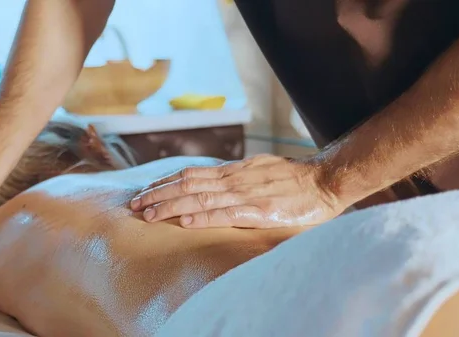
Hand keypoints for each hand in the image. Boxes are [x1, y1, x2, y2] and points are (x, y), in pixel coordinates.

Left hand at [130, 154, 349, 227]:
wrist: (324, 181)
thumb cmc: (293, 177)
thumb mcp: (259, 168)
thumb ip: (236, 176)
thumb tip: (213, 181)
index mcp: (233, 171)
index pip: (190, 174)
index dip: (165, 182)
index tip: (145, 190)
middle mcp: (234, 180)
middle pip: (187, 185)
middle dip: (157, 194)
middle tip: (134, 204)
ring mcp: (245, 195)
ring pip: (199, 199)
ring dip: (170, 207)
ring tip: (147, 214)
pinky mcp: (259, 211)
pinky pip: (225, 214)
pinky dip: (203, 218)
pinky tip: (184, 223)